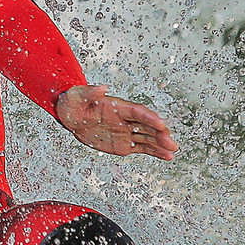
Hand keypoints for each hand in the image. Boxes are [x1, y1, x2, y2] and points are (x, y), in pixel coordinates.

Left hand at [54, 84, 178, 159]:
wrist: (71, 116)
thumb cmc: (74, 102)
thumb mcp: (78, 96)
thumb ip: (91, 93)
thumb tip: (103, 87)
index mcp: (118, 107)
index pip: (137, 112)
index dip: (149, 118)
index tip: (161, 124)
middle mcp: (126, 119)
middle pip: (147, 126)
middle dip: (160, 134)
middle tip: (171, 143)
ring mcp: (126, 132)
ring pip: (147, 138)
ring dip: (161, 145)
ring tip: (173, 151)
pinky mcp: (124, 144)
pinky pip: (142, 148)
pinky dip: (155, 152)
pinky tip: (167, 156)